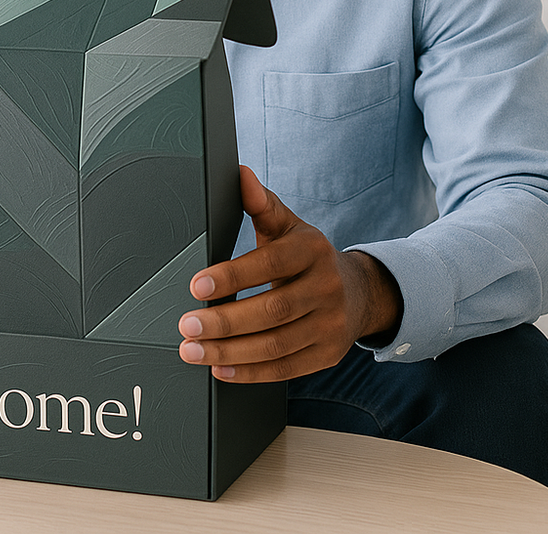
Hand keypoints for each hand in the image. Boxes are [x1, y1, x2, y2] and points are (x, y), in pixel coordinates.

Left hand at [176, 165, 401, 382]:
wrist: (359, 292)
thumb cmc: (309, 258)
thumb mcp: (289, 227)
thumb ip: (261, 204)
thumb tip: (240, 175)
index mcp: (312, 250)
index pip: (271, 263)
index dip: (233, 276)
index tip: (196, 285)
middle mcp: (326, 287)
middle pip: (273, 310)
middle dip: (225, 321)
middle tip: (187, 324)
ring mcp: (330, 324)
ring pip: (277, 345)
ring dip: (230, 352)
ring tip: (194, 350)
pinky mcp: (328, 354)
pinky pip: (286, 369)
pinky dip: (250, 372)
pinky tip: (221, 368)